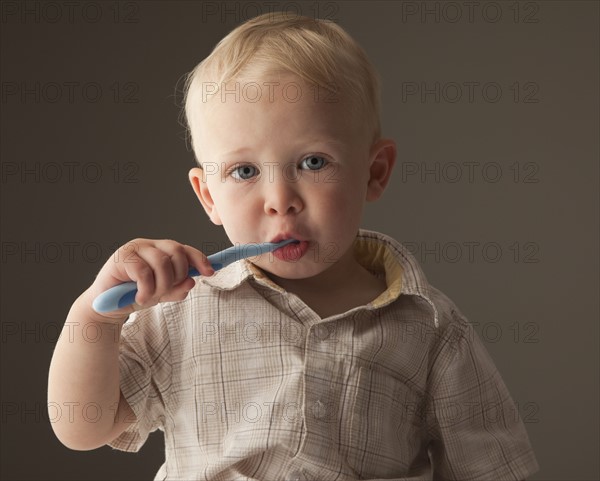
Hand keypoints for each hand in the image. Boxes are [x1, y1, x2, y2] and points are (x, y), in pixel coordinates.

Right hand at [87, 238, 214, 319]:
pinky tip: (141, 298)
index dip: (200, 260)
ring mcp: (134, 249)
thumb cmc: (135, 296)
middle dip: (179, 276)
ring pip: (162, 262)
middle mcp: (149, 245)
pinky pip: (144, 272)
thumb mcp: (162, 294)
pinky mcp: (121, 258)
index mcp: (161, 250)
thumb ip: (178, 288)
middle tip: (167, 291)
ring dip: (162, 285)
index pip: (185, 250)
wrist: (107, 307)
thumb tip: (192, 281)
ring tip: (150, 297)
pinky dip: (147, 289)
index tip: (211, 273)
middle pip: (177, 252)